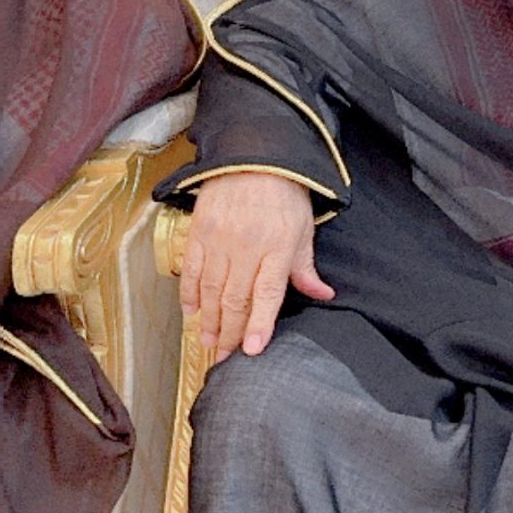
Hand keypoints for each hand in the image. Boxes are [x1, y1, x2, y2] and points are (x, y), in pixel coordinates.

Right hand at [181, 172, 332, 365]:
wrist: (253, 154)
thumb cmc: (285, 192)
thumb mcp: (304, 228)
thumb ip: (306, 267)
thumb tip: (323, 295)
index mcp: (278, 246)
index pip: (267, 294)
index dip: (260, 325)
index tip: (252, 351)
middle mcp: (247, 245)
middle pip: (235, 299)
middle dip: (228, 333)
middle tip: (223, 358)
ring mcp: (219, 239)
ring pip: (210, 290)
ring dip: (208, 321)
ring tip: (206, 343)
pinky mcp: (199, 231)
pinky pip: (191, 270)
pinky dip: (189, 294)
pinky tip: (191, 313)